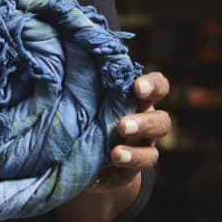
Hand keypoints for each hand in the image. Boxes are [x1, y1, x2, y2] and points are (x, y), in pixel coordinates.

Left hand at [93, 71, 170, 188]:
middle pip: (161, 121)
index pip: (158, 87)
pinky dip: (126, 166)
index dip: (153, 86)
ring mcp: (142, 148)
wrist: (84, 150)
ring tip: (115, 153)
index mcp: (138, 99)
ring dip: (136, 151)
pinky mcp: (132, 170)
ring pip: (153, 150)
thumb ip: (85, 80)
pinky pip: (137, 169)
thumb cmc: (87, 110)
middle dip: (143, 123)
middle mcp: (145, 122)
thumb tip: (60, 51)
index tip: (137, 87)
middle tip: (122, 126)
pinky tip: (110, 163)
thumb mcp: (88, 95)